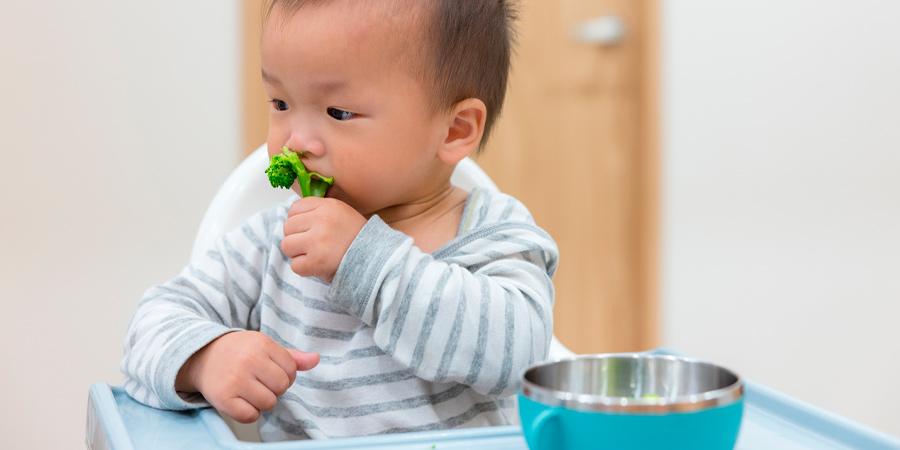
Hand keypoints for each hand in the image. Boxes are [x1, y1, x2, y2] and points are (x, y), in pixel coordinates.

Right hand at [175, 331, 319, 422]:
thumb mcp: (264, 347)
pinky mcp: (223, 398)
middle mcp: (249, 360)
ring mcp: (235, 380)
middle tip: (259, 382)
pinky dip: (248, 413)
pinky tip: (241, 400)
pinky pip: (250, 416)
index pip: (291, 369)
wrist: (201, 356)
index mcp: (262, 344)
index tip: (270, 372)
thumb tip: (316, 359)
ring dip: (262, 401)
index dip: (285, 374)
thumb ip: (292, 356)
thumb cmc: (239, 352)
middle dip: (275, 388)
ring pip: (268, 403)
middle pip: (282, 387)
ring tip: (250, 390)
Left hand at [281, 196, 366, 282]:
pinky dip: (304, 269)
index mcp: (328, 206)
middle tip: (313, 245)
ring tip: (314, 255)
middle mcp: (321, 220)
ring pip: (286, 245)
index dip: (297, 222)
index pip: (294, 209)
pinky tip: (319, 266)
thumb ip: (319, 211)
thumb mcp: (342, 214)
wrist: (378, 259)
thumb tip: (292, 218)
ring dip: (297, 253)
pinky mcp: (316, 261)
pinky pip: (295, 265)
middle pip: (287, 227)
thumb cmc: (358, 238)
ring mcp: (317, 241)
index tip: (308, 230)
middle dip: (296, 238)